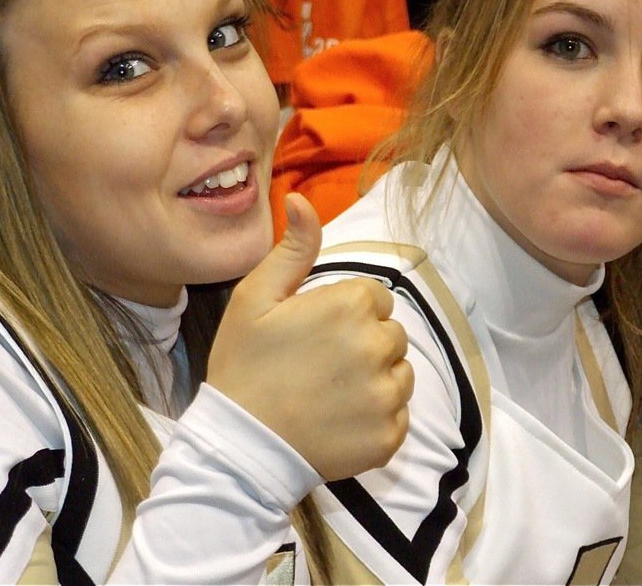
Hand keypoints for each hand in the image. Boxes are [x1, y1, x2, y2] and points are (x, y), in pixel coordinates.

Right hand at [208, 194, 412, 481]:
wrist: (241, 444)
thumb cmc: (244, 364)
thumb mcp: (255, 298)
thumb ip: (291, 249)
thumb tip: (301, 198)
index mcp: (350, 305)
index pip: (374, 297)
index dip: (345, 312)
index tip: (315, 332)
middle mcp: (378, 346)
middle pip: (390, 334)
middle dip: (364, 343)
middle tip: (321, 364)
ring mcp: (387, 394)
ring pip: (400, 373)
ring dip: (376, 379)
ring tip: (331, 392)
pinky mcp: (390, 435)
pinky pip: (399, 416)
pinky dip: (377, 418)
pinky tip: (340, 420)